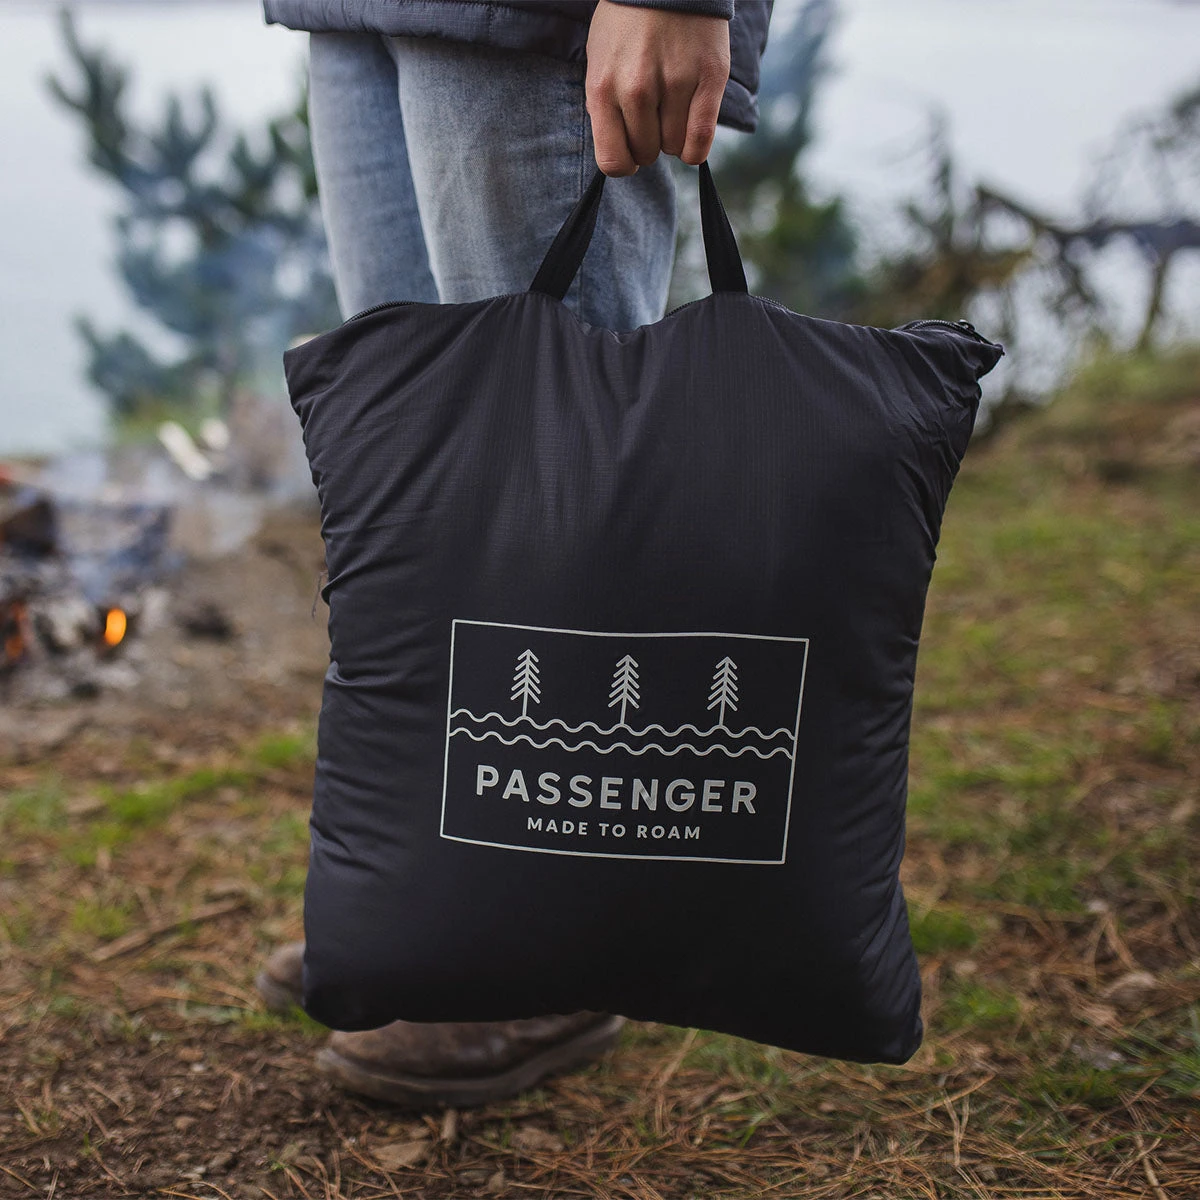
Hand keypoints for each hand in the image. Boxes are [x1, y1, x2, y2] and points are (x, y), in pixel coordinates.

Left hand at [585, 0, 730, 175]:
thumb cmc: (626, 26)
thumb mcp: (599, 63)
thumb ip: (605, 109)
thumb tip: (620, 152)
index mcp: (603, 88)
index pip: (613, 161)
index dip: (624, 162)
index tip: (629, 150)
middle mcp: (637, 89)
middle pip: (647, 154)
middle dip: (649, 142)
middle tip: (652, 116)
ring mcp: (675, 83)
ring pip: (675, 147)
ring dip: (673, 136)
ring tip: (670, 107)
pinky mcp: (709, 78)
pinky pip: (701, 139)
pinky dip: (696, 147)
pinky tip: (690, 131)